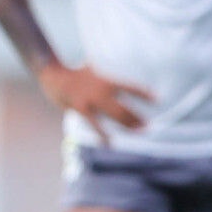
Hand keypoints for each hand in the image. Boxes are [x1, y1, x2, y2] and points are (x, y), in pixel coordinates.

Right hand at [38, 63, 152, 146]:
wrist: (53, 74)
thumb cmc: (74, 73)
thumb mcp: (91, 69)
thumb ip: (103, 74)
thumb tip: (106, 67)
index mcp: (107, 80)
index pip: (130, 87)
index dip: (144, 93)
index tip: (158, 99)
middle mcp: (102, 90)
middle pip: (125, 106)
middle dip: (138, 117)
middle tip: (149, 126)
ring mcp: (92, 100)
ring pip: (115, 115)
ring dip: (129, 125)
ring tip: (140, 132)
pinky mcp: (81, 109)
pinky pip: (95, 125)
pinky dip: (103, 135)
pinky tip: (110, 144)